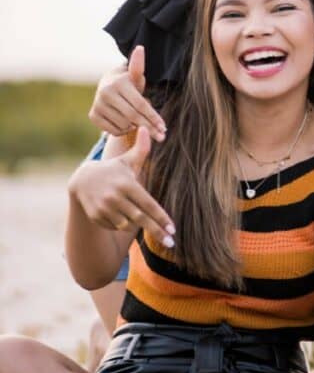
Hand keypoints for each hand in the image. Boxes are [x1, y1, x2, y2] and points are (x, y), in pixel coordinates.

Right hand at [69, 127, 174, 246]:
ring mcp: (104, 208)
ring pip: (127, 224)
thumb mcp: (127, 160)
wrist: (82, 180)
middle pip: (141, 219)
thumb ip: (141, 149)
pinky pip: (115, 226)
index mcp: (127, 184)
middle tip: (172, 243)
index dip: (161, 217)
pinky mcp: (96, 217)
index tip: (173, 229)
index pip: (148, 204)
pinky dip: (121, 224)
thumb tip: (148, 129)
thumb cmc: (113, 169)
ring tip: (139, 218)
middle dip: (157, 232)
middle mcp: (115, 197)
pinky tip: (120, 215)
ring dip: (135, 224)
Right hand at [89, 46, 166, 140]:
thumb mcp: (136, 76)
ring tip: (139, 121)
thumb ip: (139, 66)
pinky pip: (113, 131)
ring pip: (124, 125)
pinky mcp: (92, 115)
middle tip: (161, 135)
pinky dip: (123, 130)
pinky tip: (127, 124)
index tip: (165, 128)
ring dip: (135, 127)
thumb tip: (141, 48)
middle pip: (133, 116)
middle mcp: (105, 93)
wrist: (107, 87)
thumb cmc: (128, 83)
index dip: (154, 117)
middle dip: (149, 127)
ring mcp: (97, 104)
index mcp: (118, 83)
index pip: (141, 105)